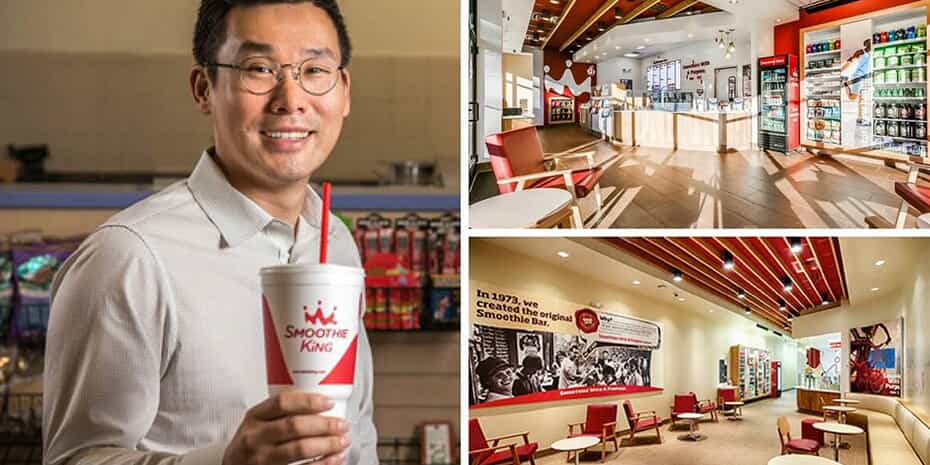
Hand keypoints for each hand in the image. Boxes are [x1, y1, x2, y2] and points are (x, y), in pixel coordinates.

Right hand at [223, 391, 350, 464]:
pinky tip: (334, 459)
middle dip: (324, 424)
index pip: (282, 403)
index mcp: (254, 417)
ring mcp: (262, 458)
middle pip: (295, 426)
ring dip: (327, 444)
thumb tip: (323, 405)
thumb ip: (281, 413)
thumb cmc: (251, 443)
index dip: (309, 401)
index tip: (328, 402)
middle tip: (342, 424)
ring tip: (342, 441)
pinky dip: (323, 464)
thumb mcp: (257, 423)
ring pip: (300, 448)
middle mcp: (255, 437)